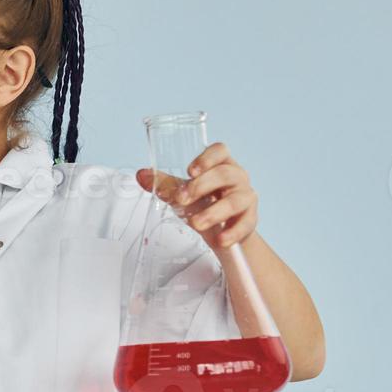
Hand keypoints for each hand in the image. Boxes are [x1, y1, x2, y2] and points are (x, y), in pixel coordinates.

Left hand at [134, 141, 257, 250]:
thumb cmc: (204, 202)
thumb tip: (141, 175)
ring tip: (196, 224)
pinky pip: (245, 224)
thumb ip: (166, 184)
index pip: (220, 151)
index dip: (207, 158)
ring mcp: (246, 197)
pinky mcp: (250, 218)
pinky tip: (220, 240)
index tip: (190, 171)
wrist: (224, 229)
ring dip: (214, 213)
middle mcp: (237, 177)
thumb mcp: (184, 192)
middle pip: (224, 174)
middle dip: (201, 187)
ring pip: (235, 201)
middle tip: (181, 200)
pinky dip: (232, 232)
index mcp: (221, 164)